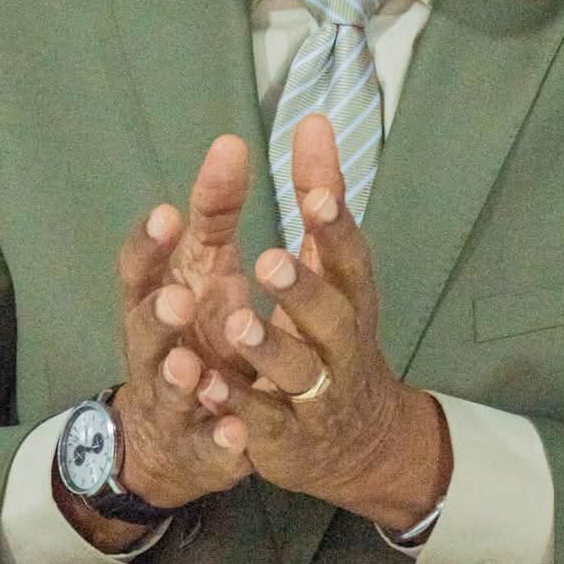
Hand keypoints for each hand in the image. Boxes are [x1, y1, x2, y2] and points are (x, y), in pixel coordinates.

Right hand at [104, 137, 254, 513]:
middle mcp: (158, 347)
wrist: (178, 436)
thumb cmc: (196, 329)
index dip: (148, 245)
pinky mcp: (202, 445)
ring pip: (170, 388)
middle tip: (178, 296)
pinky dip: (220, 440)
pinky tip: (237, 434)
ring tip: (191, 365)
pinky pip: (210, 445)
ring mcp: (176, 399)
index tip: (167, 215)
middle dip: (157, 313)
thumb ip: (216, 211)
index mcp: (160, 297)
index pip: (141, 267)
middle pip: (145, 329)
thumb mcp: (203, 268)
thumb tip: (230, 142)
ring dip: (178, 376)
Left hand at [216, 115, 450, 532]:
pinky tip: (209, 392)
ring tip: (234, 325)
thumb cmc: (331, 333)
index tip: (315, 195)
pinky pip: (260, 426)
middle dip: (303, 290)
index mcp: (352, 297)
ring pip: (296, 374)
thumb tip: (314, 119)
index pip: (352, 259)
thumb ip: (319, 196)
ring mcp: (316, 396)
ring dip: (268, 349)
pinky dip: (237, 413)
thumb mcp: (329, 267)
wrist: (355, 443)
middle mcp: (342, 345)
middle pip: (332, 318)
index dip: (336, 229)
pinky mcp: (284, 439)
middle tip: (268, 260)